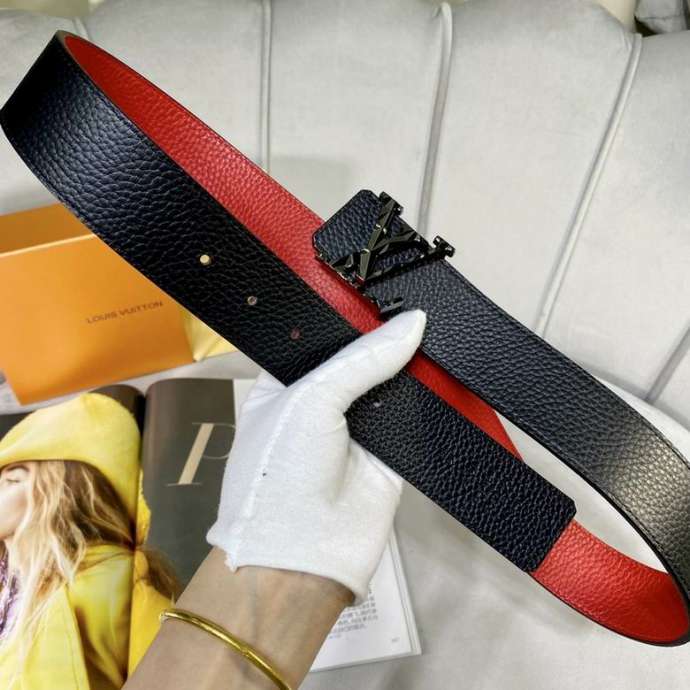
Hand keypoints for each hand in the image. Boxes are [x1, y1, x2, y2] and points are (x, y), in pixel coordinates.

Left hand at [206, 308, 426, 603]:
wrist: (300, 557)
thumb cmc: (276, 479)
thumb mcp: (310, 400)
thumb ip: (362, 359)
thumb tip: (412, 324)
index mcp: (284, 382)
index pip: (319, 335)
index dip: (348, 313)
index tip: (379, 288)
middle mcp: (320, 401)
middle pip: (360, 356)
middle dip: (384, 336)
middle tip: (412, 301)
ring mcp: (357, 427)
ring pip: (392, 382)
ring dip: (410, 364)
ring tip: (432, 326)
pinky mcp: (391, 452)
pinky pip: (415, 415)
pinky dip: (428, 397)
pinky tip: (441, 368)